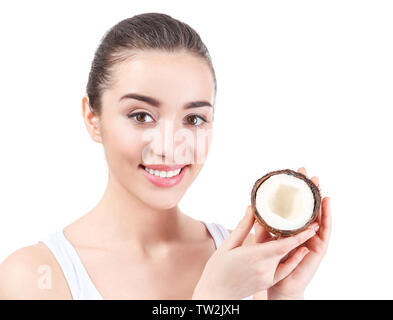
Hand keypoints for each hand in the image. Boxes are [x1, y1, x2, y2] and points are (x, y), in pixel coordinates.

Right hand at [192, 204, 318, 299]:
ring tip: (304, 230)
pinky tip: (300, 251)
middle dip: (299, 234)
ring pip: (285, 257)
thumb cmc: (217, 269)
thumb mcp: (227, 245)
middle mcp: (264, 268)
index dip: (299, 235)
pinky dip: (293, 260)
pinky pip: (284, 269)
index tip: (312, 225)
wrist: (215, 295)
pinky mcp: (267, 282)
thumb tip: (251, 208)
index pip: (283, 245)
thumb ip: (243, 227)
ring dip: (294, 244)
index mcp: (254, 257)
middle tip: (309, 219)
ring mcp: (267, 277)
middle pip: (286, 249)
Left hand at [254, 167, 331, 299]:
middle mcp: (303, 230)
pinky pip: (325, 230)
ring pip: (318, 214)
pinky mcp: (320, 247)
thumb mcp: (262, 240)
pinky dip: (326, 216)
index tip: (292, 173)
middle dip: (307, 188)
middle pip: (307, 205)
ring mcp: (313, 238)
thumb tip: (251, 206)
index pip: (293, 204)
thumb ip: (258, 225)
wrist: (280, 285)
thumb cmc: (271, 263)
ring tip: (317, 182)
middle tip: (305, 171)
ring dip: (319, 198)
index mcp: (290, 227)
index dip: (293, 190)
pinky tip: (326, 203)